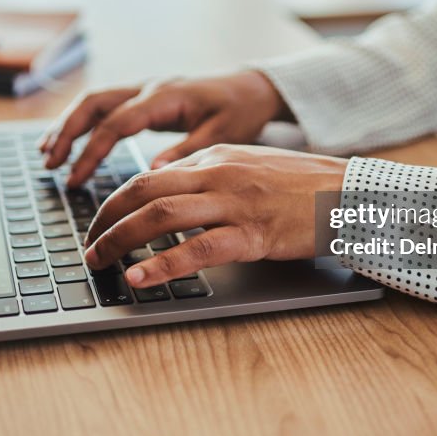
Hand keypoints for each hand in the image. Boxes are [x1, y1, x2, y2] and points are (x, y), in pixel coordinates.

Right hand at [39, 71, 291, 186]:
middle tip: (50, 164)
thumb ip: (187, 151)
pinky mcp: (145, 97)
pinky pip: (105, 105)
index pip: (116, 123)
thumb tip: (152, 172)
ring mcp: (144, 89)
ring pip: (94, 101)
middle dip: (67, 133)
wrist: (252, 87)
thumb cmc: (240, 110)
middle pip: (94, 103)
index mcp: (165, 97)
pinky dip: (83, 122)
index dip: (91, 151)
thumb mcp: (222, 135)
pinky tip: (68, 141)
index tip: (75, 179)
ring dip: (68, 125)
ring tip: (47, 155)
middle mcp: (149, 88)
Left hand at [82, 144, 347, 287]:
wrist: (348, 194)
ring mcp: (234, 203)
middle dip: (105, 219)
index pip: (149, 175)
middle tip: (88, 246)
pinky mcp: (253, 234)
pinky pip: (198, 249)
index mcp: (214, 157)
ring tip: (100, 261)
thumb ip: (209, 176)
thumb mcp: (248, 166)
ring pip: (161, 215)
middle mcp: (218, 173)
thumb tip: (170, 192)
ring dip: (120, 240)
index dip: (116, 201)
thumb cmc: (300, 185)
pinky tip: (141, 278)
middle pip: (143, 191)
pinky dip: (162, 264)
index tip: (100, 223)